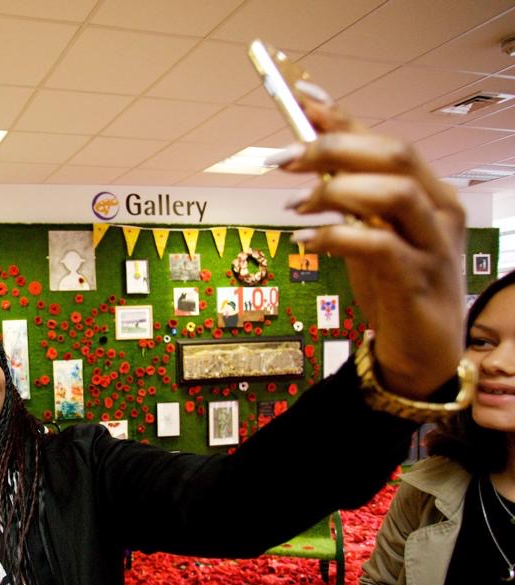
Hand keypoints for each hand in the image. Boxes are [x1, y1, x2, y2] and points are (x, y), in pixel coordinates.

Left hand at [273, 88, 465, 398]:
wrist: (420, 349)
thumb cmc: (393, 284)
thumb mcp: (367, 231)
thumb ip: (345, 194)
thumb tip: (304, 153)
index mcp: (427, 190)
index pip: (384, 140)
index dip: (342, 116)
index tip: (300, 97)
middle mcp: (439, 209)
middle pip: (394, 155)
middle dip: (335, 147)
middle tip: (284, 158)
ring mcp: (433, 245)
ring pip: (394, 194)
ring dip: (337, 190)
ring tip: (295, 204)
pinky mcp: (418, 281)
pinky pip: (379, 246)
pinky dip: (336, 237)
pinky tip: (304, 241)